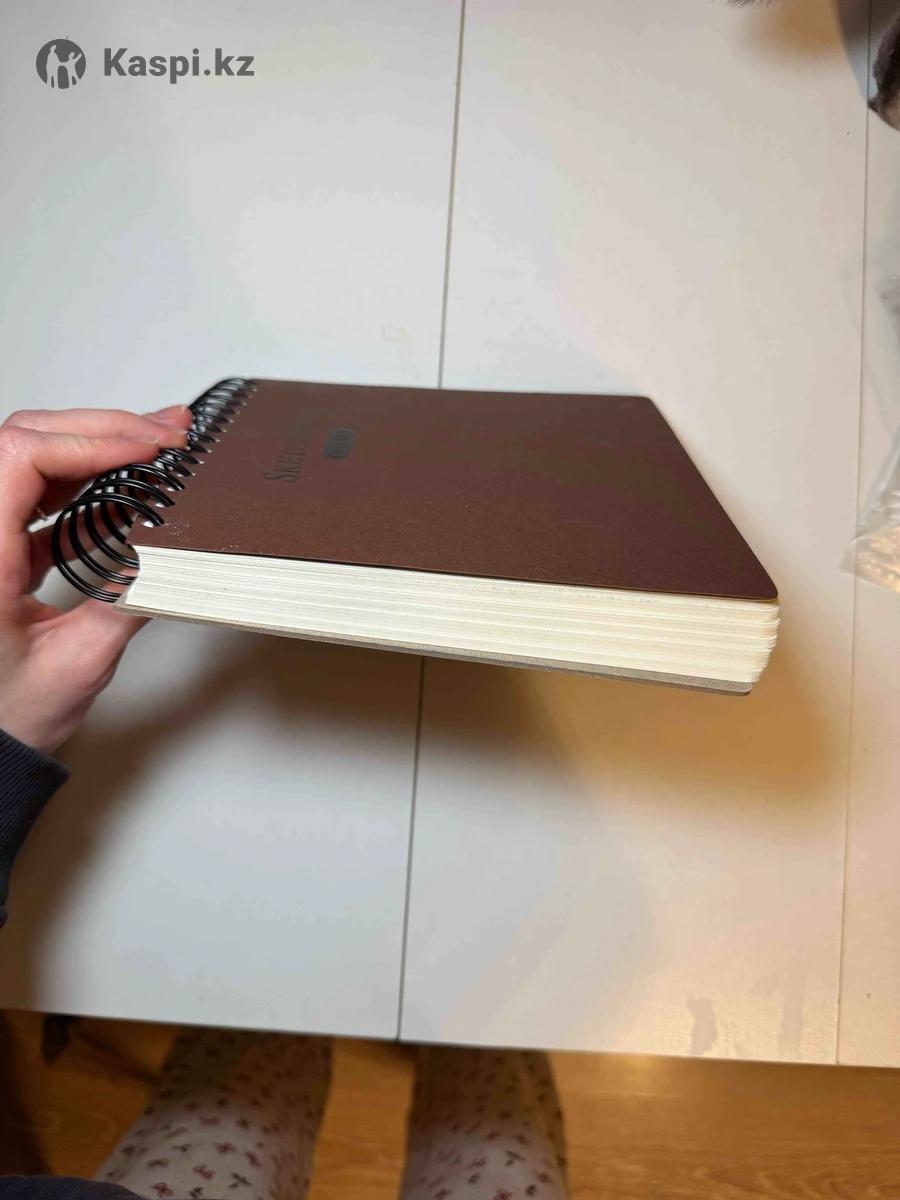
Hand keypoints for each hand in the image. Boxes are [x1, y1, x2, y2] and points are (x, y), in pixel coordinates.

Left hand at [0, 405, 192, 752]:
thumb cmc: (3, 718)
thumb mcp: (78, 662)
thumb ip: (128, 599)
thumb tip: (172, 550)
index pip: (20, 456)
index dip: (90, 440)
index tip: (148, 449)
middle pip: (27, 443)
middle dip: (102, 431)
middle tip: (166, 435)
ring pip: (31, 461)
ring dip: (94, 450)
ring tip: (153, 450)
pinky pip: (34, 498)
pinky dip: (82, 486)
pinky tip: (124, 492)